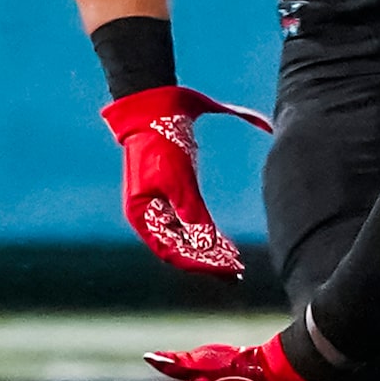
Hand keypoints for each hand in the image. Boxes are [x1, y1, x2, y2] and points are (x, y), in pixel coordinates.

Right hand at [103, 85, 269, 278]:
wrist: (157, 108)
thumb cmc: (163, 142)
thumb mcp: (178, 178)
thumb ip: (192, 213)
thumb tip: (206, 246)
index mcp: (142, 214)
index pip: (171, 251)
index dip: (199, 264)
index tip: (226, 270)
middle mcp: (149, 214)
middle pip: (180, 249)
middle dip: (208, 262)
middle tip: (237, 272)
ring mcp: (161, 205)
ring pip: (187, 239)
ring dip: (210, 251)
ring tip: (235, 262)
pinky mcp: (173, 195)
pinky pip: (190, 223)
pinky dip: (207, 234)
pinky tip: (224, 243)